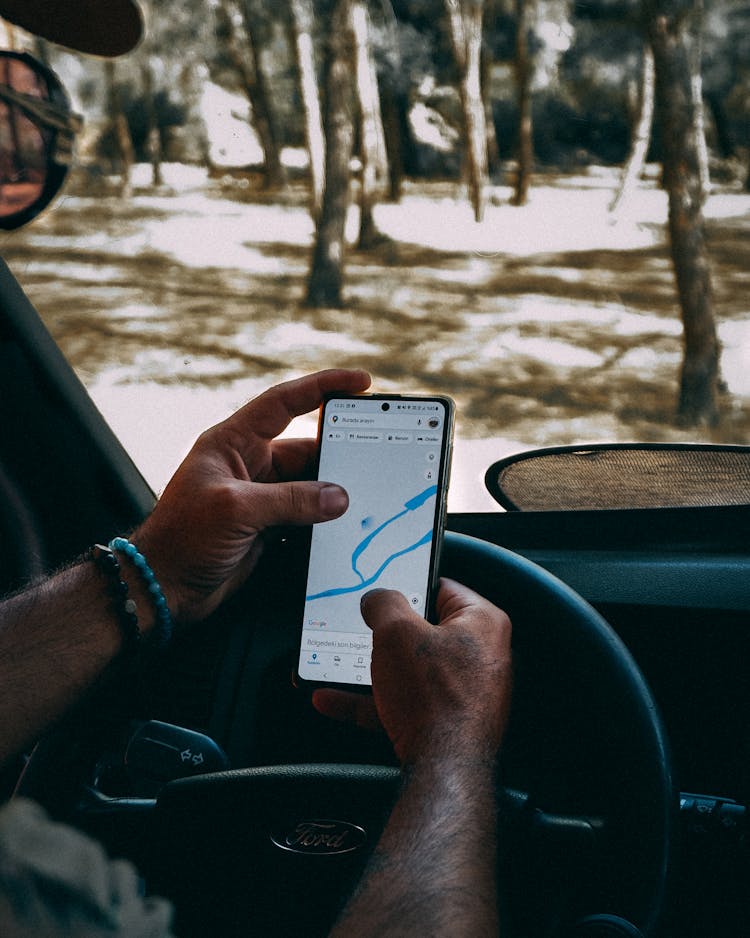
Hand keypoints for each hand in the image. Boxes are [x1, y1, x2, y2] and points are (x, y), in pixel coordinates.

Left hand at [134, 369, 370, 623]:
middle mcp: (248, 464)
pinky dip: (325, 519)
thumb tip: (338, 498)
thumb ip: (291, 501)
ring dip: (333, 492)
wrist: (162, 588)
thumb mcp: (236, 510)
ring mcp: (259, 497)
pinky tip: (344, 524)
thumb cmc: (181, 538)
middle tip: (371, 456)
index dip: (324, 386)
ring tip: (363, 495)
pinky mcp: (267, 527)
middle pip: (305, 449)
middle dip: (337, 452)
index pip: (285, 402)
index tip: (360, 381)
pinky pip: (306, 515)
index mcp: (233, 442)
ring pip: (310, 485)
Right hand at [313, 579, 511, 765]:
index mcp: (482, 623)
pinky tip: (334, 699)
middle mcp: (481, 657)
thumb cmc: (434, 696)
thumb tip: (377, 598)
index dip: (408, 586)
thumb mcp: (395, 632)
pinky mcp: (446, 723)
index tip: (383, 589)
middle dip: (384, 634)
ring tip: (336, 663)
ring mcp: (465, 693)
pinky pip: (403, 703)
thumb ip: (382, 604)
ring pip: (409, 671)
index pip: (442, 588)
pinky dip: (371, 701)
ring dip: (370, 669)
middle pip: (423, 632)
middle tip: (359, 626)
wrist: (443, 768)